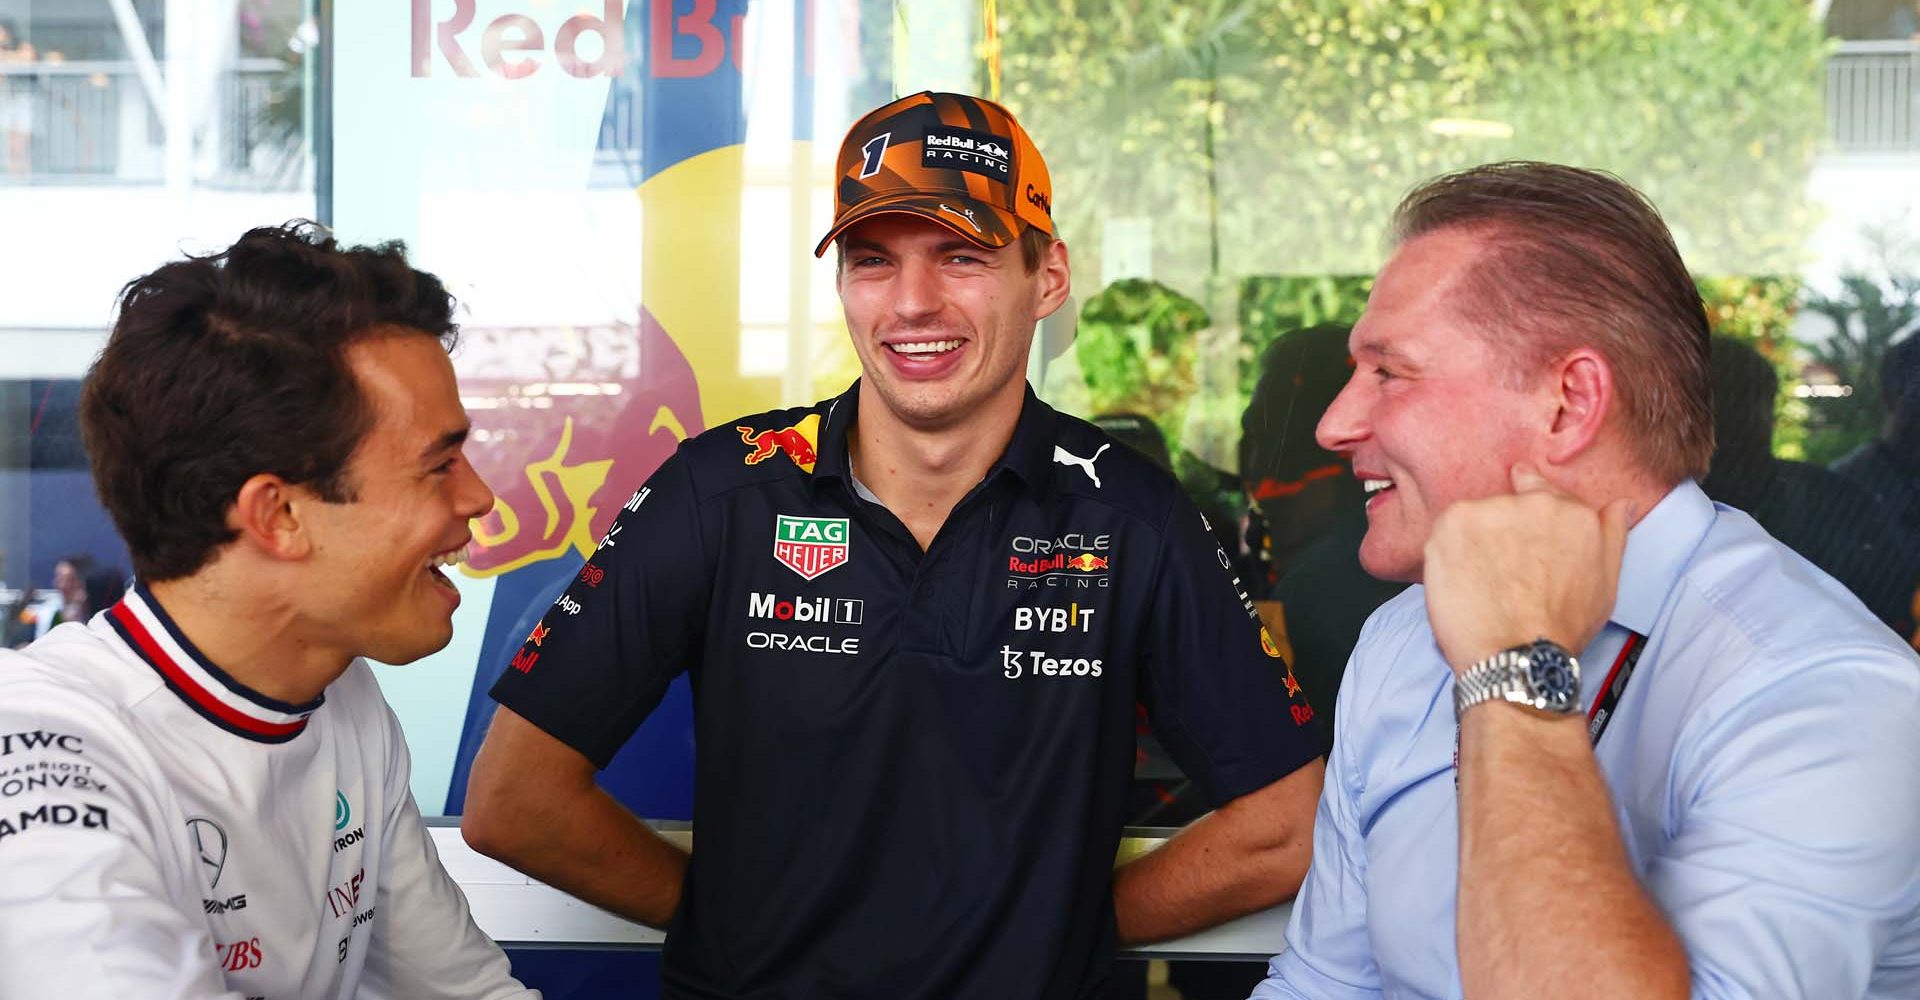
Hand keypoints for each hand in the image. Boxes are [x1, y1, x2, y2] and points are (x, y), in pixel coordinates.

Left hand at [1423, 464, 1631, 672]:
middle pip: (1508, 506)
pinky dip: (1448, 550)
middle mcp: (1535, 503)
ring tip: (1481, 582)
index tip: (1515, 530)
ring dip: (1474, 542)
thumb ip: (1611, 534)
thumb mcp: (1605, 583)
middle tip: (1501, 575)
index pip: (1542, 490)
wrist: (1515, 654)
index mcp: (1574, 513)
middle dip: (1501, 534)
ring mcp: (1493, 509)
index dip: (1526, 512)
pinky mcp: (1455, 521)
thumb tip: (1621, 504)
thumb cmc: (1563, 627)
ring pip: (1476, 518)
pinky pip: (1447, 529)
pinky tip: (1461, 579)